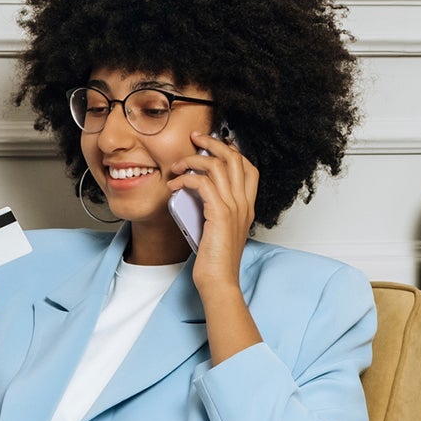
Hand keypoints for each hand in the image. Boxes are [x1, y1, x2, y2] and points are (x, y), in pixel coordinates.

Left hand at [167, 130, 258, 298]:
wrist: (219, 282)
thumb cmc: (215, 261)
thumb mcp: (217, 230)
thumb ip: (213, 210)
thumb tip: (194, 192)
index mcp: (247, 206)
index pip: (248, 167)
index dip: (232, 150)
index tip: (212, 145)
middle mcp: (244, 203)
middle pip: (235, 158)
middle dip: (213, 142)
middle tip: (194, 138)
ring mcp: (234, 207)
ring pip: (217, 165)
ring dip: (192, 160)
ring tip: (176, 166)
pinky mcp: (219, 214)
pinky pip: (201, 183)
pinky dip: (184, 179)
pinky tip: (173, 186)